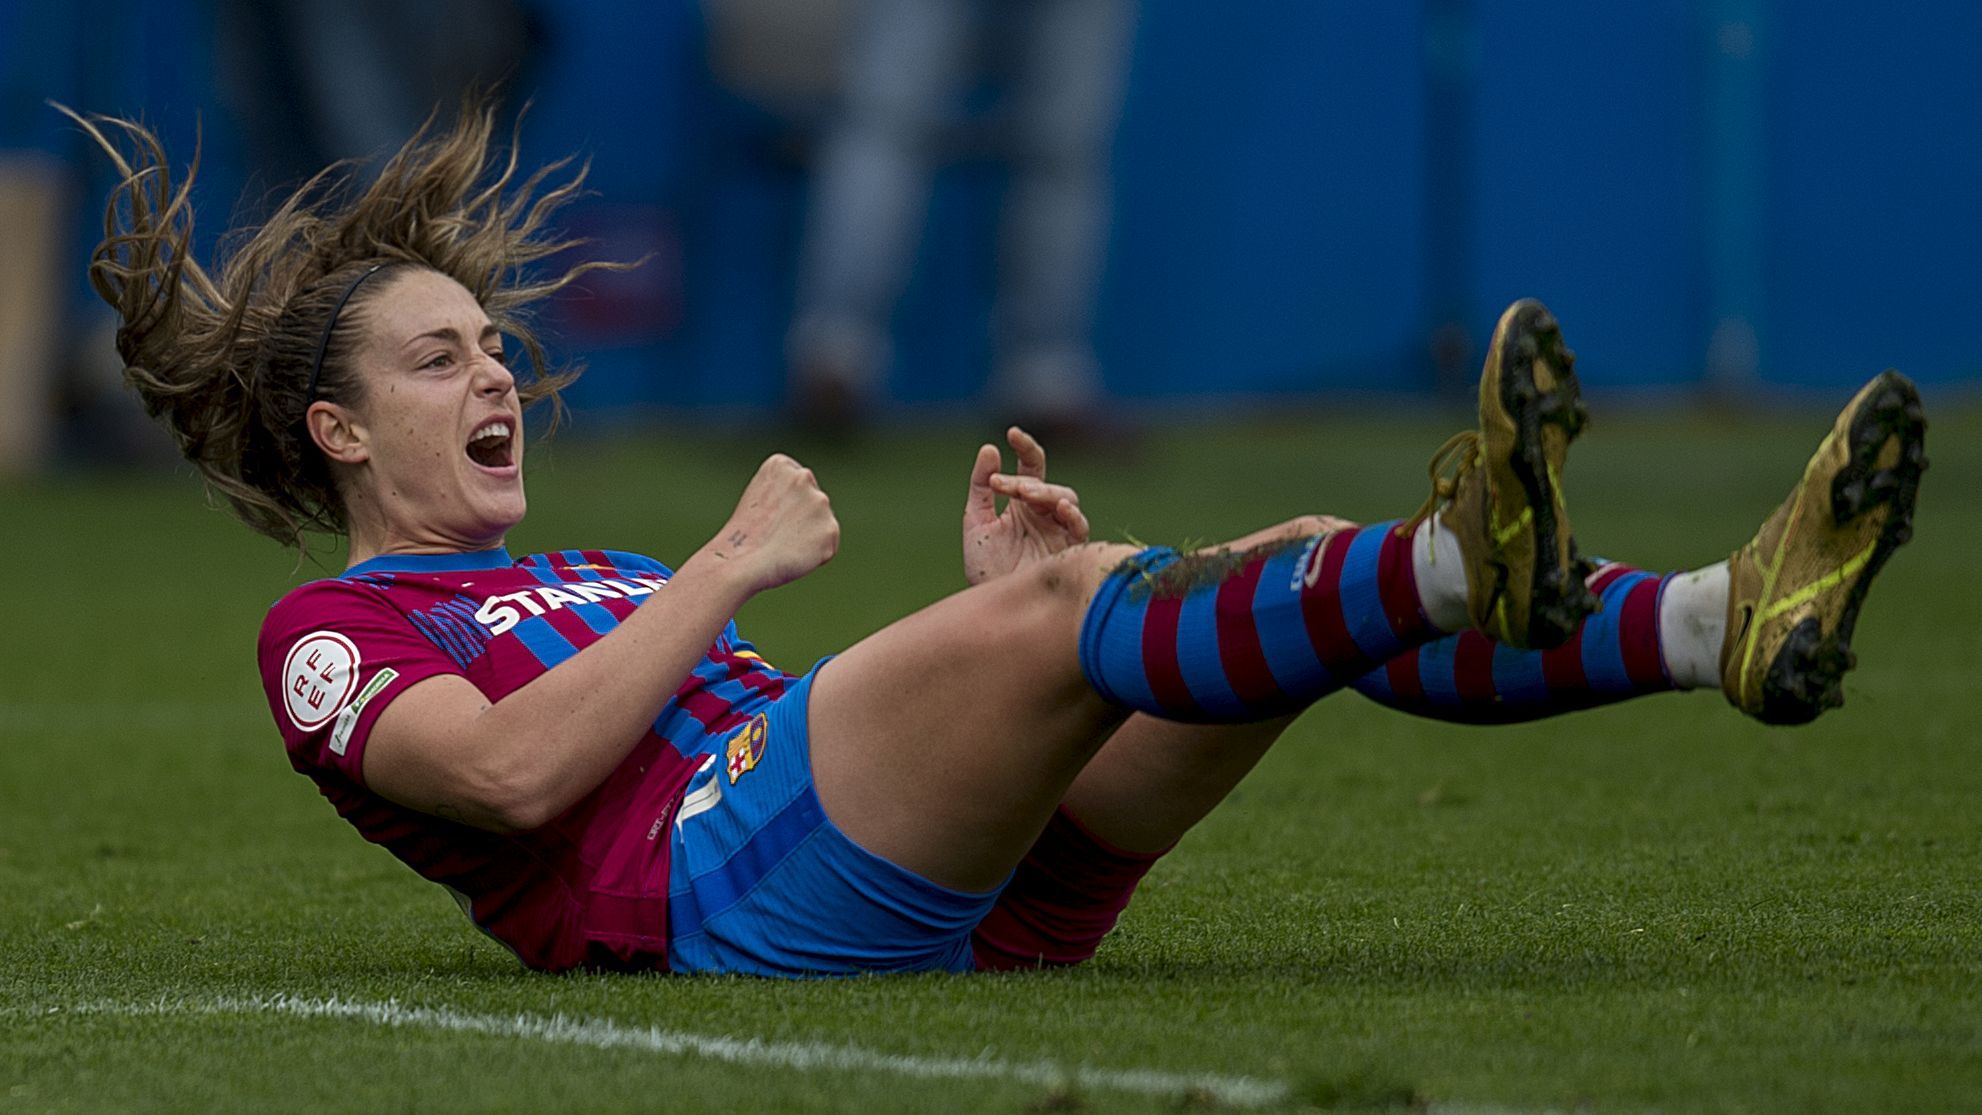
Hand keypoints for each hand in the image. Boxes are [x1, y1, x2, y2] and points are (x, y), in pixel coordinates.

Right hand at [705, 454, 839, 592]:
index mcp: (780, 464)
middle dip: (799, 521)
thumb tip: (810, 511)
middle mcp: (803, 476)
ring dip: (808, 537)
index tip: (766, 517)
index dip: (783, 508)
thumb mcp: (759, 499)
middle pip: (812, 503)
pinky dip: (816, 556)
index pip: (797, 487)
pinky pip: (828, 547)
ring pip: (822, 524)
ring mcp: (819, 501)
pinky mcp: (830, 528)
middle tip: (775, 534)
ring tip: (783, 545)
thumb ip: (787, 495)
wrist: (743, 561)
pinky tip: (795, 555)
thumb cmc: (744, 537)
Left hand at [962, 427, 1089, 585]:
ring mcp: (1059, 531)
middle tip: (1003, 487)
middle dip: (1026, 481)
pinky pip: (1080, 528)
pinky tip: (1059, 510)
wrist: (993, 607)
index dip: (1025, 446)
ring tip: (1025, 495)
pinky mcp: (1069, 551)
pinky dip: (1072, 516)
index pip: (1031, 466)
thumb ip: (980, 488)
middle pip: (1048, 484)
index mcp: (1023, 503)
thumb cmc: (987, 569)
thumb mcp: (976, 524)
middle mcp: (1044, 514)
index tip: (1011, 433)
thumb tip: (990, 449)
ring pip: (1066, 498)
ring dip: (1046, 493)